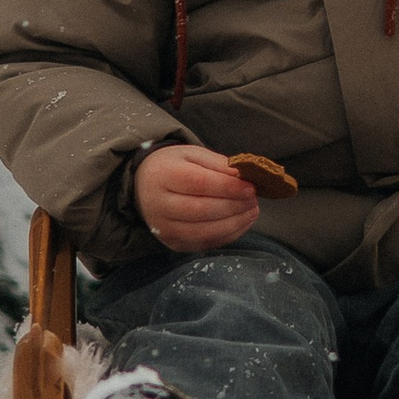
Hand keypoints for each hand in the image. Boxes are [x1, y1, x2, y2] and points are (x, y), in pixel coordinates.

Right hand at [134, 143, 260, 253]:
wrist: (143, 186)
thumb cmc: (173, 167)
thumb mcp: (192, 154)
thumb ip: (218, 164)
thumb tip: (243, 176)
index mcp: (163, 176)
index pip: (199, 183)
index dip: (228, 187)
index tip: (251, 187)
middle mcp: (159, 205)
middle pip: (202, 210)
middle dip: (235, 205)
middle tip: (254, 199)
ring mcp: (165, 228)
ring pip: (205, 231)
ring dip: (235, 223)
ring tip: (252, 210)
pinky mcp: (173, 243)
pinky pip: (205, 243)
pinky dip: (228, 235)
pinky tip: (242, 222)